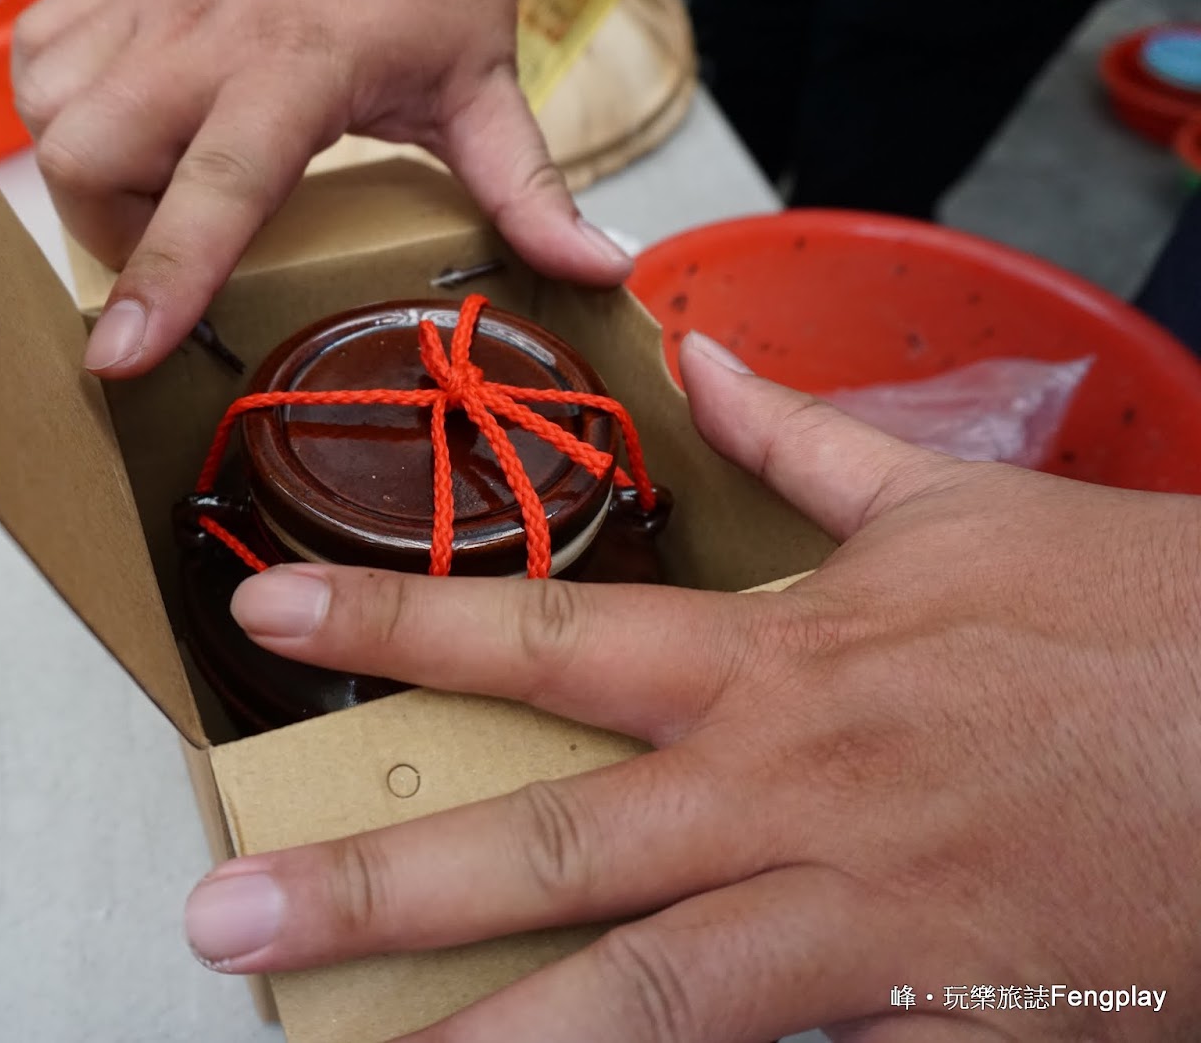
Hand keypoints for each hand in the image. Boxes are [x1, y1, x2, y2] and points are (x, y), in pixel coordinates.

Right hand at [12, 0, 632, 376]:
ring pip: (49, 112)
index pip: (219, 186)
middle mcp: (202, 32)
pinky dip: (65, 105)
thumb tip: (597, 265)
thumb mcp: (483, 82)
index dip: (166, 277)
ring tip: (162, 177)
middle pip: (89, 159)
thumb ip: (526, 185)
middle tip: (182, 237)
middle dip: (115, 231)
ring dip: (90, 171)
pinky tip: (131, 116)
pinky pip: (38, 58)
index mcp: (297, 68)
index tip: (121, 357)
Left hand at [187, 332, 1200, 1041]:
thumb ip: (811, 440)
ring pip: (648, 999)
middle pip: (552, 845)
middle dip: (379, 882)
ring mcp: (858, 922)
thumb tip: (705, 362)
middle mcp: (788, 794)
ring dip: (498, 1041)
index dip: (394, 627)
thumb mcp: (961, 505)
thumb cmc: (1134, 617)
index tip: (265, 617)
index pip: (546, 637)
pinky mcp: (934, 1023)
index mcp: (781, 662)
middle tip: (228, 916)